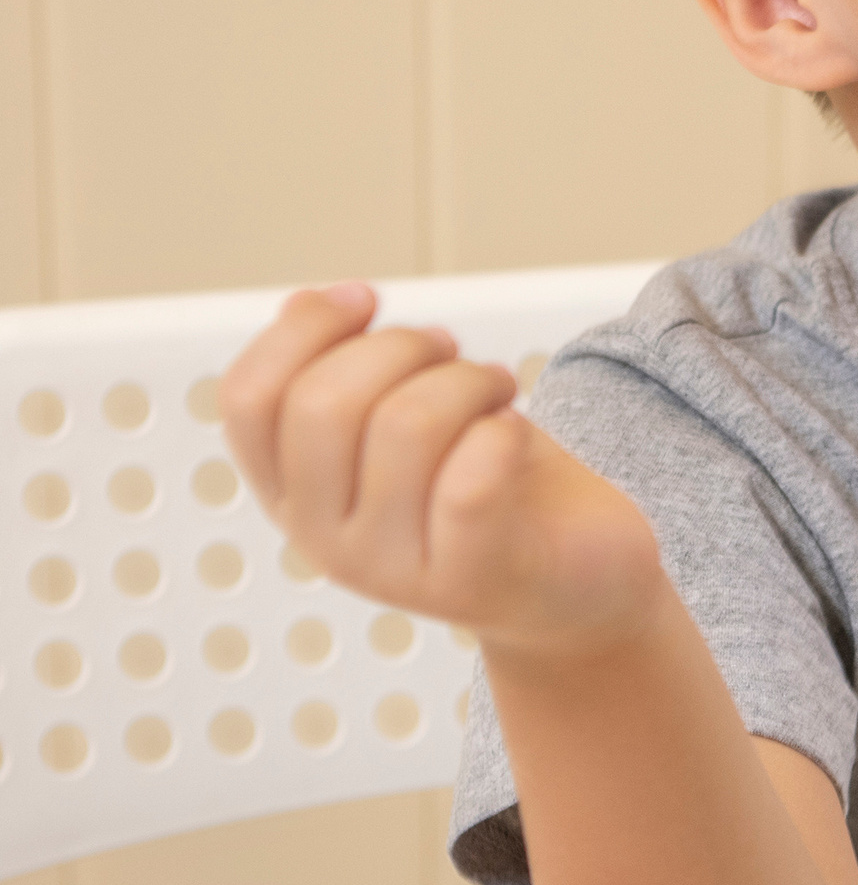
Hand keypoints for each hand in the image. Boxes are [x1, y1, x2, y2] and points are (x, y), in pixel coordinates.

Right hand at [220, 284, 664, 660]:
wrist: (580, 585)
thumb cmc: (495, 488)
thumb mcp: (409, 421)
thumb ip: (350, 370)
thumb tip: (306, 302)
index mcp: (292, 494)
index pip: (249, 398)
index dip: (303, 330)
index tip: (366, 299)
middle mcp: (323, 541)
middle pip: (322, 405)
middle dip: (400, 348)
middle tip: (454, 355)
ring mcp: (390, 571)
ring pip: (406, 426)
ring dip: (467, 380)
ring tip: (496, 387)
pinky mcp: (468, 583)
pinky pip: (468, 482)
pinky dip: (502, 432)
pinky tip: (516, 431)